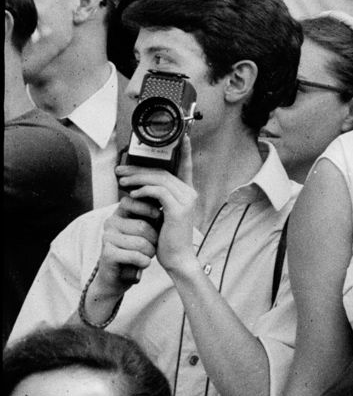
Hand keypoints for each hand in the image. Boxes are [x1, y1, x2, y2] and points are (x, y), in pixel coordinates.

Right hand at [94, 202, 160, 303]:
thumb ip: (154, 211)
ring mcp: (107, 237)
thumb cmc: (140, 248)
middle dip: (154, 239)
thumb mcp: (149, 226)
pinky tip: (142, 263)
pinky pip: (135, 255)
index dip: (151, 210)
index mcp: (120, 211)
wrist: (122, 275)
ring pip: (140, 242)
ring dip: (150, 252)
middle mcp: (111, 222)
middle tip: (153, 245)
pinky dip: (144, 262)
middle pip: (143, 226)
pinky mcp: (107, 254)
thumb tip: (169, 192)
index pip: (135, 201)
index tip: (160, 218)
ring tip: (147, 255)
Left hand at [115, 135, 198, 278]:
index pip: (186, 166)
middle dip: (139, 169)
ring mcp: (186, 200)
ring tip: (121, 182)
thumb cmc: (167, 239)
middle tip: (119, 171)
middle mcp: (190, 193)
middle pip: (163, 171)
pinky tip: (132, 195)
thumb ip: (158, 200)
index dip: (184, 150)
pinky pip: (158, 192)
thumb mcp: (163, 215)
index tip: (181, 136)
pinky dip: (143, 191)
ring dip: (137, 179)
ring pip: (159, 179)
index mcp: (188, 193)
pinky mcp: (178, 208)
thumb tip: (140, 188)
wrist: (178, 259)